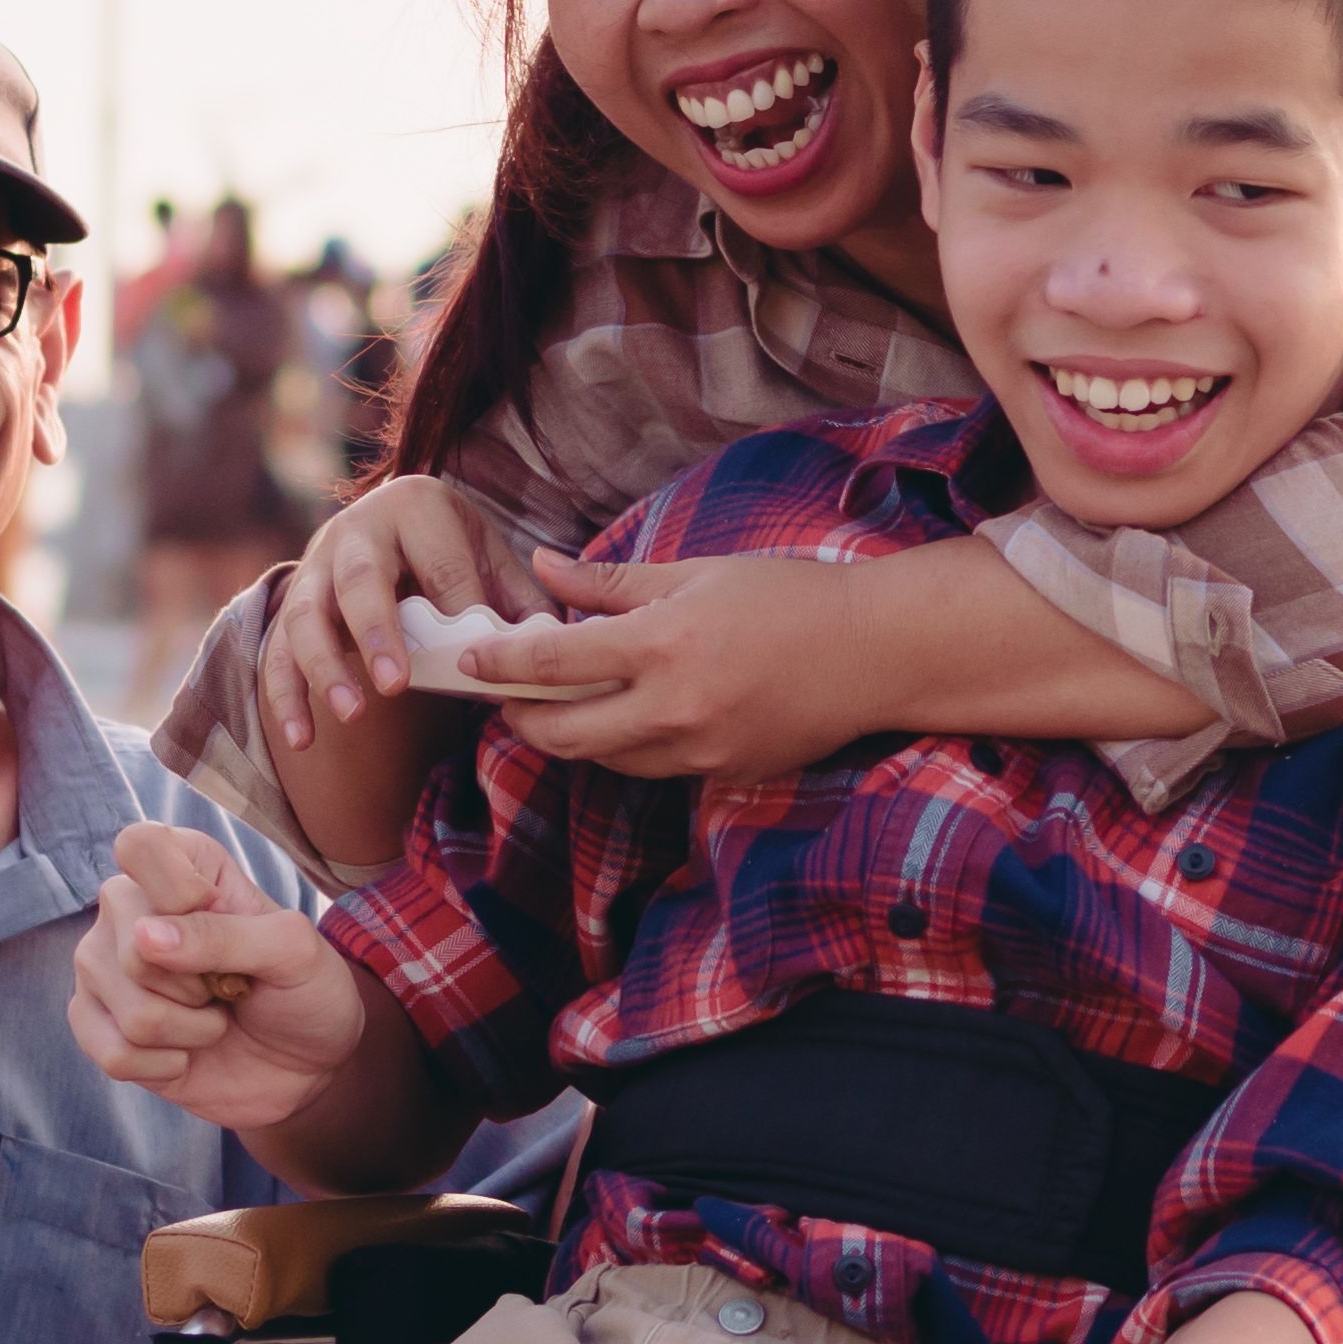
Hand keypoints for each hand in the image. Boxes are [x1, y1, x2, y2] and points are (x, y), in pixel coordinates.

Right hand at [68, 821, 368, 1130]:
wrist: (305, 1064)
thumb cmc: (302, 990)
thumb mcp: (293, 951)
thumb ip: (227, 935)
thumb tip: (144, 937)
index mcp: (180, 864)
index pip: (138, 845)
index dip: (178, 891)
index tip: (218, 913)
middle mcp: (128, 909)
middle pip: (132, 945)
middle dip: (199, 984)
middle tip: (227, 984)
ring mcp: (103, 967)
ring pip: (132, 1011)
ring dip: (193, 1031)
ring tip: (212, 1019)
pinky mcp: (96, 1026)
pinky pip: (115, 1055)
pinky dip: (167, 1067)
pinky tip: (186, 1054)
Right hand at [263, 476, 550, 749]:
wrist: (386, 522)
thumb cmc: (448, 550)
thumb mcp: (490, 558)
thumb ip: (519, 603)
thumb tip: (545, 655)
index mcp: (418, 506)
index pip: (442, 565)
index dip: (460, 613)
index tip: (480, 664)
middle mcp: (358, 529)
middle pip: (360, 579)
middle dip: (377, 633)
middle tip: (395, 686)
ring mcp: (316, 565)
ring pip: (306, 615)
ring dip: (325, 667)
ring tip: (351, 714)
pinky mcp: (293, 602)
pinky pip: (278, 649)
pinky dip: (284, 696)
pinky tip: (301, 739)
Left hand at [460, 549, 877, 780]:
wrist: (872, 654)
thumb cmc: (787, 598)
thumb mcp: (696, 574)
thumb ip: (612, 582)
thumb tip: (544, 566)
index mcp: (663, 645)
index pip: (554, 662)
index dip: (500, 664)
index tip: (470, 660)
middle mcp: (674, 708)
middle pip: (564, 736)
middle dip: (522, 721)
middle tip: (505, 702)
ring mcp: (699, 751)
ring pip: (606, 759)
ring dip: (572, 738)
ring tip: (558, 708)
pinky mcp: (722, 776)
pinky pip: (653, 769)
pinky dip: (626, 747)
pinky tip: (623, 720)